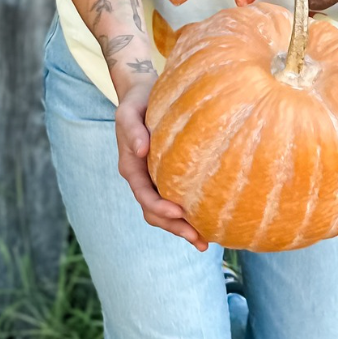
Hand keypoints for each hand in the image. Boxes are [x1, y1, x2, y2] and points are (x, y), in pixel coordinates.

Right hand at [114, 81, 208, 250]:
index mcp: (131, 168)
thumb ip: (132, 130)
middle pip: (155, 213)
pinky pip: (177, 200)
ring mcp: (154, 181)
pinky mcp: (167, 177)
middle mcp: (142, 179)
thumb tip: (142, 151)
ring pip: (165, 213)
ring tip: (205, 242)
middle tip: (199, 239)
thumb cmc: (137, 102)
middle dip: (175, 228)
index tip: (177, 212)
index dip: (159, 207)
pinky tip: (208, 222)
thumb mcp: (129, 112)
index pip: (143, 195)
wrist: (143, 96)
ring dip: (183, 229)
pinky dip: (188, 215)